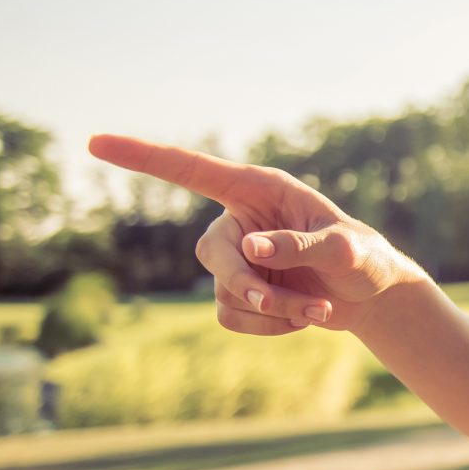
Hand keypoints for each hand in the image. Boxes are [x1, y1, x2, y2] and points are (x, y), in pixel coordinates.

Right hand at [87, 134, 422, 334]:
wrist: (373, 298)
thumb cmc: (366, 259)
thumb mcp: (345, 249)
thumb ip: (301, 246)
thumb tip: (251, 249)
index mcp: (259, 189)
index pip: (191, 170)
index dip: (143, 157)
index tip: (95, 143)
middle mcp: (241, 221)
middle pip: (212, 253)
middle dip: (245, 284)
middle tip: (275, 303)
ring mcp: (238, 259)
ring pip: (228, 292)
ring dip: (275, 310)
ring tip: (320, 312)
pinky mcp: (240, 292)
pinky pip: (233, 316)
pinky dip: (269, 326)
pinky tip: (304, 320)